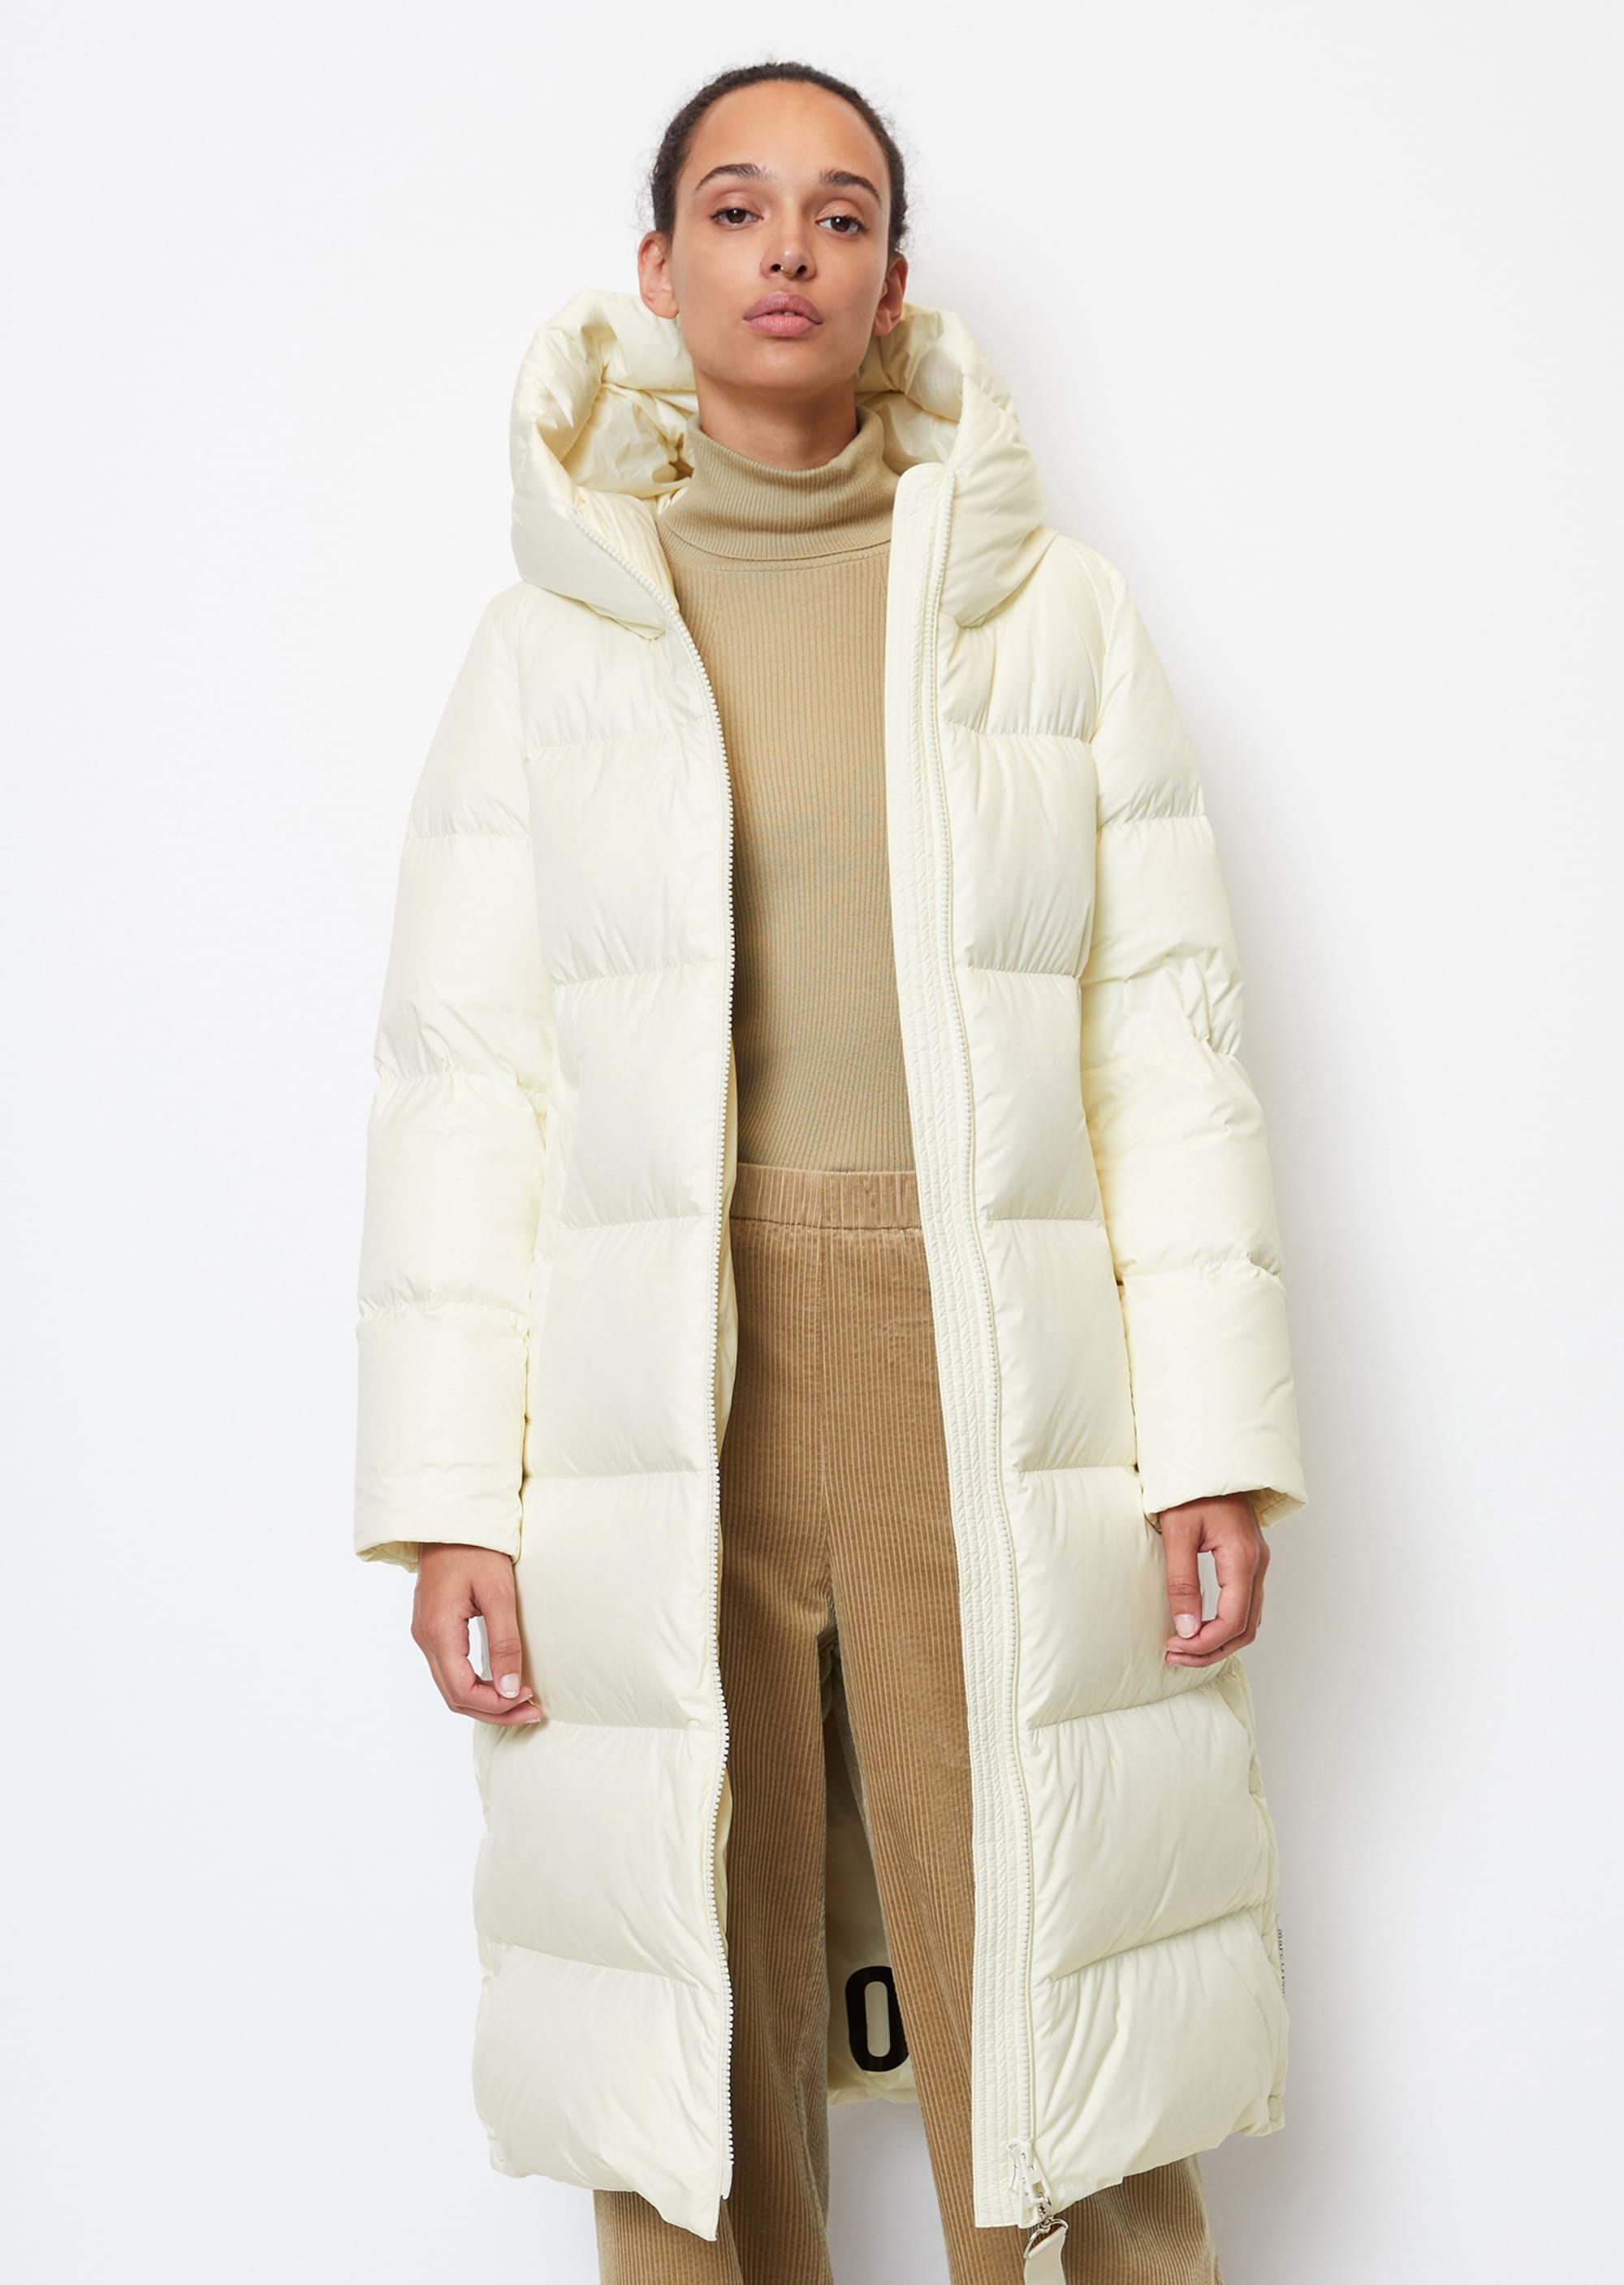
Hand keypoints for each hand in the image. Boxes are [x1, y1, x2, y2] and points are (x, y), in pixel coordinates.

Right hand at [411, 1545, 544, 1724]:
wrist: (452, 1520)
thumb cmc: (476, 1550)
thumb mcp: (499, 1594)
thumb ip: (505, 1643)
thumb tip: (511, 1691)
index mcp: (439, 1631)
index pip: (463, 1690)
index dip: (496, 1704)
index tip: (528, 1698)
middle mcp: (425, 1638)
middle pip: (455, 1696)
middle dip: (493, 1710)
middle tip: (531, 1710)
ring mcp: (425, 1634)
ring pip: (451, 1687)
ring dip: (484, 1701)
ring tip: (520, 1702)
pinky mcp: (433, 1629)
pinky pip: (450, 1671)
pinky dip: (474, 1685)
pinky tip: (499, 1683)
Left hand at [1151, 1494, 1268, 1666]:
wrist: (1208, 1460)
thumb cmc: (1191, 1489)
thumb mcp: (1178, 1533)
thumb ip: (1182, 1582)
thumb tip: (1185, 1629)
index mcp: (1242, 1558)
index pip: (1232, 1620)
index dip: (1204, 1643)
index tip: (1175, 1648)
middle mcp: (1257, 1564)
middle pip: (1245, 1628)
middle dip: (1210, 1649)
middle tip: (1174, 1657)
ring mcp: (1256, 1563)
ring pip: (1248, 1621)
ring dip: (1218, 1641)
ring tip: (1182, 1649)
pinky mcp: (1248, 1562)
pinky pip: (1245, 1606)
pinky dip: (1225, 1626)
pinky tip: (1199, 1629)